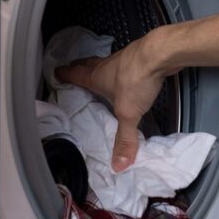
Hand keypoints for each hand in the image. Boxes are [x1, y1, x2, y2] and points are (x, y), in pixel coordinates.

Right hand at [56, 27, 175, 171]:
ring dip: (102, 68)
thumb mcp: (128, 113)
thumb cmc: (137, 79)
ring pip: (107, 63)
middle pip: (88, 64)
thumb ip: (125, 138)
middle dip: (80, 68)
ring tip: (101, 75)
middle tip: (74, 70)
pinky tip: (130, 75)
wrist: (161, 54)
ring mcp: (124, 58)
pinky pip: (127, 63)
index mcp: (96, 76)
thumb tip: (118, 164)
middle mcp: (107, 65)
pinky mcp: (141, 57)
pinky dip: (124, 69)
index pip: (73, 74)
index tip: (57, 74)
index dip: (64, 74)